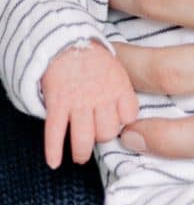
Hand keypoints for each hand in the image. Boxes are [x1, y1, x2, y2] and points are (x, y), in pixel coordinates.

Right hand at [41, 40, 138, 167]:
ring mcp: (78, 101)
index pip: (129, 116)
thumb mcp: (116, 68)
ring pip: (84, 138)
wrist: (64, 41)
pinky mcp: (57, 104)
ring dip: (81, 152)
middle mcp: (100, 95)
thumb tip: (128, 118)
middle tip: (96, 136)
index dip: (123, 122)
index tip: (116, 123)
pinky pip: (55, 133)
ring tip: (80, 156)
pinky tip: (54, 163)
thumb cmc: (93, 58)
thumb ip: (121, 91)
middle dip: (102, 137)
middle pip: (107, 132)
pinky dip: (53, 151)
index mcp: (119, 85)